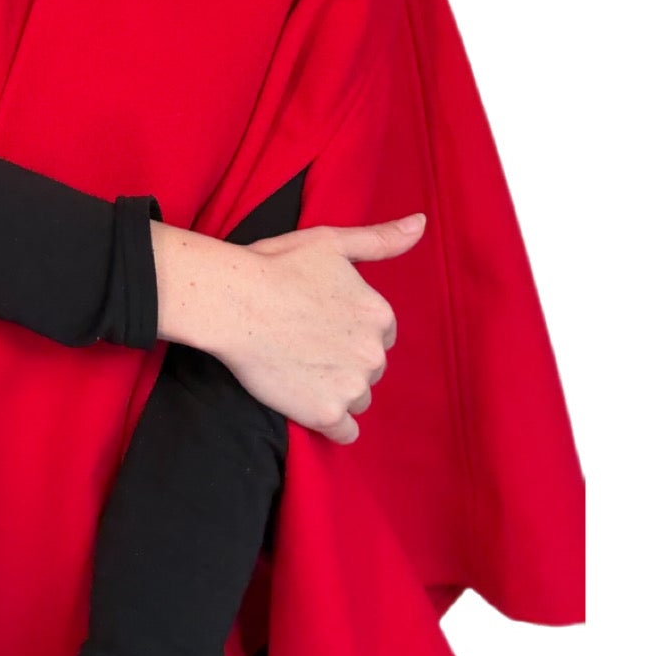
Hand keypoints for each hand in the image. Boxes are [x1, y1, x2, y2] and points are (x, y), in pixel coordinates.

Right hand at [208, 215, 423, 443]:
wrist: (232, 300)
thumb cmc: (275, 265)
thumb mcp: (331, 243)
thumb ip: (381, 240)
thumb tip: (422, 223)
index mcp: (380, 315)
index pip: (379, 335)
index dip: (348, 329)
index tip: (318, 322)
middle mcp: (374, 354)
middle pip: (369, 368)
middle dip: (344, 360)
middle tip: (303, 343)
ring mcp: (352, 387)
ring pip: (358, 398)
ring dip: (336, 390)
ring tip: (300, 369)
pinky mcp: (326, 414)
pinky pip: (345, 432)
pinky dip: (330, 422)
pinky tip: (307, 402)